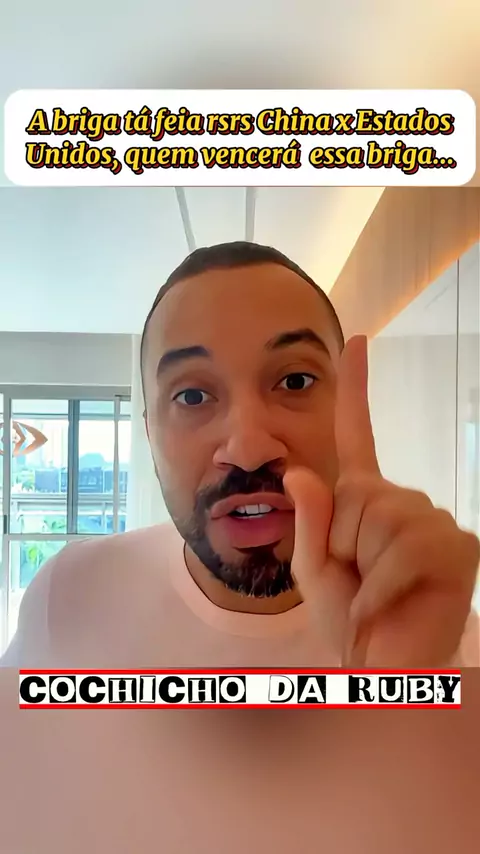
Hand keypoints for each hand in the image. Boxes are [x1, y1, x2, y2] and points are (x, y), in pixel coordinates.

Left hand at [284, 335, 479, 667]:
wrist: (381, 668)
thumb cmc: (348, 619)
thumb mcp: (313, 569)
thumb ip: (308, 522)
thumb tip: (301, 473)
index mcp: (365, 498)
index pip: (358, 434)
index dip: (357, 387)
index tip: (356, 340)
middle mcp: (403, 499)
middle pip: (357, 491)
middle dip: (342, 543)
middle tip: (357, 579)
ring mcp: (433, 520)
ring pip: (379, 517)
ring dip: (363, 565)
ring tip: (374, 591)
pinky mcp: (458, 546)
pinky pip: (405, 547)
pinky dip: (381, 587)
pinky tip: (385, 605)